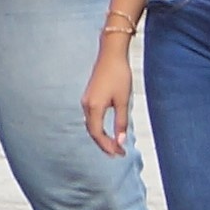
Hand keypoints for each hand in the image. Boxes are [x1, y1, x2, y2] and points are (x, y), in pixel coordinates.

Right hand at [84, 35, 136, 155]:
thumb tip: (120, 140)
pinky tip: (107, 130)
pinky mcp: (89, 97)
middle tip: (117, 153)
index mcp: (94, 107)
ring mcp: (86, 101)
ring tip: (114, 145)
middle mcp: (86, 106)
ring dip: (101, 137)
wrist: (111, 56)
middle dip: (104, 144)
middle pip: (92, 131)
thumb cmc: (119, 75)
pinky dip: (99, 127)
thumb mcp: (123, 100)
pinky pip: (91, 118)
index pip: (97, 134)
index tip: (119, 154)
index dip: (107, 146)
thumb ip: (121, 122)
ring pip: (91, 125)